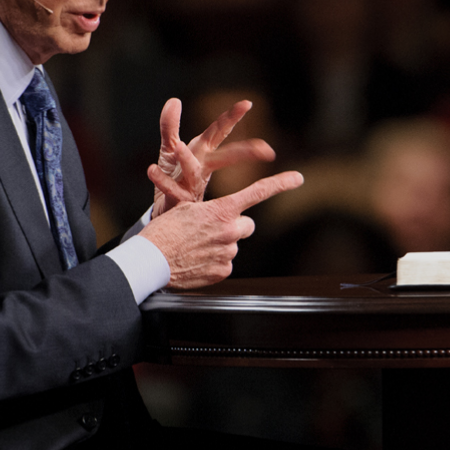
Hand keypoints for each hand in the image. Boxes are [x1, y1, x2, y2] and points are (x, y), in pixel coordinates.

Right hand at [140, 170, 303, 288]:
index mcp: (221, 210)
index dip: (281, 184)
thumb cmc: (164, 231)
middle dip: (235, 226)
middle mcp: (229, 230)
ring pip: (234, 245)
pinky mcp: (223, 271)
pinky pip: (226, 264)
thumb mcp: (186, 208)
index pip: (258, 193)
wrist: (151, 260)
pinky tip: (199, 260)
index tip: (298, 178)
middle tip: (214, 230)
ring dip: (222, 245)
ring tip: (198, 247)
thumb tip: (221, 213)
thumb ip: (210, 209)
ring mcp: (228, 252)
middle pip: (247, 225)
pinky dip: (215, 262)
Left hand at [149, 98, 275, 216]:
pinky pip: (170, 190)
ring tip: (180, 147)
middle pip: (225, 157)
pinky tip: (151, 170)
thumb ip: (170, 127)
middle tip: (264, 150)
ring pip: (194, 173)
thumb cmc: (173, 178)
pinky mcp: (178, 200)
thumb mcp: (170, 150)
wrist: (164, 212)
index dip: (232, 117)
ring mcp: (192, 186)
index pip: (219, 131)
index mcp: (203, 153)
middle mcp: (202, 168)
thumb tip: (174, 100)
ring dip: (188, 160)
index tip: (247, 103)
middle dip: (244, 152)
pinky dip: (161, 181)